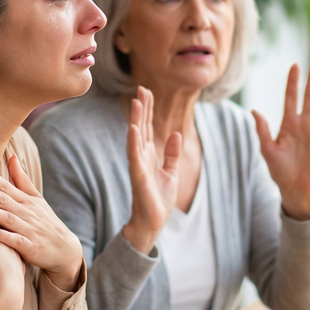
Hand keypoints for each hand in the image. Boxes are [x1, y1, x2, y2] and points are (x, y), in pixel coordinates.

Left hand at [0, 156, 83, 290]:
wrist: (64, 248)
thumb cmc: (46, 222)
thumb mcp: (36, 198)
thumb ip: (22, 179)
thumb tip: (12, 157)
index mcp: (27, 201)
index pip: (6, 187)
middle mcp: (27, 213)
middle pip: (4, 200)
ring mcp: (30, 230)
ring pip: (8, 219)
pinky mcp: (31, 247)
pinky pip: (17, 241)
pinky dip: (6, 237)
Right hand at [122, 86, 181, 254]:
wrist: (153, 221)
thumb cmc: (159, 198)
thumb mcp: (171, 172)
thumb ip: (172, 153)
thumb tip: (175, 133)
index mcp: (149, 154)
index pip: (147, 127)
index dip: (147, 109)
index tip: (147, 91)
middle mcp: (141, 156)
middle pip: (141, 126)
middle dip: (142, 108)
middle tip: (141, 87)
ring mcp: (138, 165)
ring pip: (136, 137)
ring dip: (136, 119)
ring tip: (136, 102)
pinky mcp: (138, 176)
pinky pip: (135, 156)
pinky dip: (133, 142)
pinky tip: (133, 128)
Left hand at [252, 59, 309, 219]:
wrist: (296, 189)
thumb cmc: (280, 171)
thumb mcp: (268, 150)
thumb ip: (262, 130)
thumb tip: (253, 110)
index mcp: (288, 123)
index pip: (291, 98)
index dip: (293, 82)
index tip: (295, 65)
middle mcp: (304, 123)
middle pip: (309, 97)